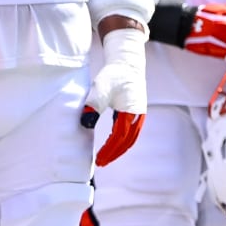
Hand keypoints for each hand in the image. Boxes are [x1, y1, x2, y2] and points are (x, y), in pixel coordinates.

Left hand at [82, 27, 146, 166]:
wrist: (127, 63)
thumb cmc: (113, 75)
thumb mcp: (100, 88)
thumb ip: (93, 105)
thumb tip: (86, 123)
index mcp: (131, 111)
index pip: (119, 137)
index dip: (109, 150)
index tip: (98, 159)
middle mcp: (138, 115)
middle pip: (127, 141)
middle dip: (114, 153)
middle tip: (100, 163)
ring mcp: (139, 115)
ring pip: (131, 138)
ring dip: (119, 149)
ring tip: (106, 157)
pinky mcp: (136, 112)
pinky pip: (131, 132)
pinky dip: (122, 141)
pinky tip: (112, 143)